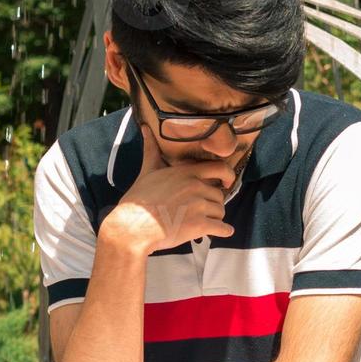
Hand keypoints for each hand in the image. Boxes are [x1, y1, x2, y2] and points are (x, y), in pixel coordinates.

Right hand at [102, 124, 236, 253]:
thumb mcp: (146, 171)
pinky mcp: (199, 225)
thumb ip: (151, 150)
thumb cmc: (138, 201)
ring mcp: (198, 206)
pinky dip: (224, 231)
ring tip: (204, 222)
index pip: (219, 168)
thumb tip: (145, 129)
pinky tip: (221, 232)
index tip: (227, 182)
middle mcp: (196, 186)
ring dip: (216, 218)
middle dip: (215, 202)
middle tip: (207, 208)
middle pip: (220, 194)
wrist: (132, 227)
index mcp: (186, 173)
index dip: (227, 175)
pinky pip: (222, 228)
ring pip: (221, 211)